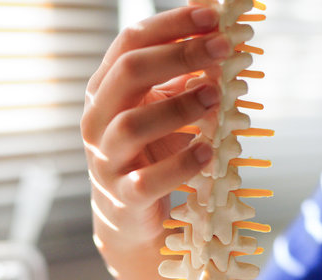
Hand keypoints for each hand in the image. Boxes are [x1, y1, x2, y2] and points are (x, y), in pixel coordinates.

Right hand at [82, 6, 230, 239]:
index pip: (130, 42)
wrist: (131, 218)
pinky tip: (209, 152)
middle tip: (223, 49)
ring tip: (217, 97)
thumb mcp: (164, 108)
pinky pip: (147, 179)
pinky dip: (181, 164)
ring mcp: (106, 160)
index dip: (172, 25)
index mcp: (105, 90)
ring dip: (179, 106)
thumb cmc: (151, 154)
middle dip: (179, 55)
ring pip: (133, 125)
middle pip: (129, 73)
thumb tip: (220, 35)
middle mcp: (98, 120)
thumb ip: (183, 75)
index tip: (214, 17)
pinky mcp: (124, 197)